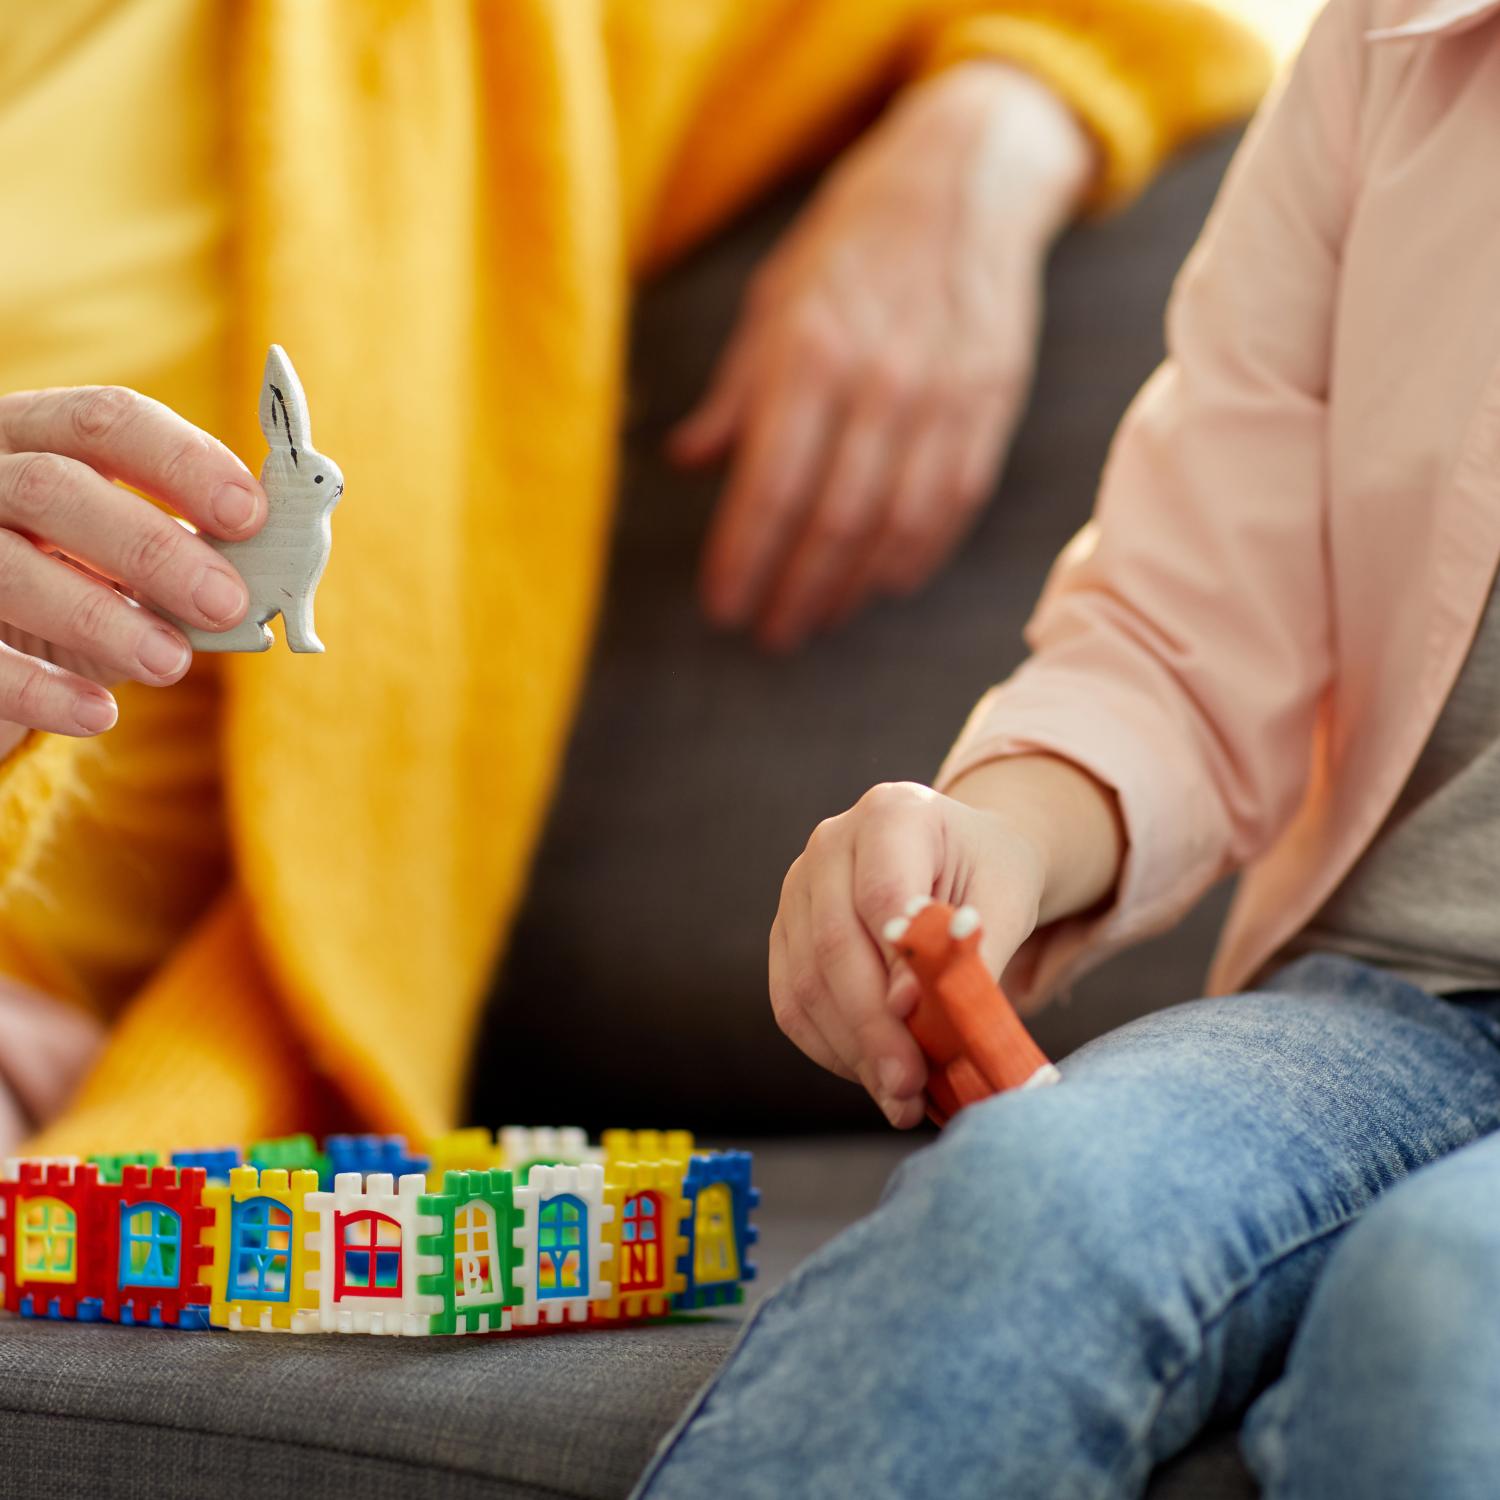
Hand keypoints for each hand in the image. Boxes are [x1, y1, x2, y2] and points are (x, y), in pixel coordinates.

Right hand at [0, 385, 265, 754]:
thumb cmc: (78, 587)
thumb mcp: (129, 562)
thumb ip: (192, 555)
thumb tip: (272, 576)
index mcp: (37, 438)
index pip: (107, 421)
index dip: (183, 462)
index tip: (250, 514)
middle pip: (54, 487)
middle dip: (151, 547)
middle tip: (226, 602)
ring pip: (9, 566)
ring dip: (102, 617)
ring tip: (171, 664)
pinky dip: (41, 688)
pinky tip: (99, 713)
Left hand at [674, 61, 1093, 649]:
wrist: (964, 181)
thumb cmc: (851, 244)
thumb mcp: (774, 300)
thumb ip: (734, 391)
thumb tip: (687, 462)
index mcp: (809, 353)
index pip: (768, 486)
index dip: (743, 558)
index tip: (723, 607)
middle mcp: (877, 382)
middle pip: (831, 522)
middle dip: (795, 592)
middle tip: (769, 634)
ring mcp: (942, 398)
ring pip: (895, 527)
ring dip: (852, 587)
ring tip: (819, 617)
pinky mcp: (990, 407)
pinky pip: (953, 505)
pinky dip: (917, 556)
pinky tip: (884, 583)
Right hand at [770, 781, 1047, 1128]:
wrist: (960, 858)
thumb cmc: (989, 874)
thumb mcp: (1006, 897)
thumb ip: (969, 948)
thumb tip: (910, 1009)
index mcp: (892, 813)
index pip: (880, 893)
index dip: (897, 963)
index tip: (922, 1019)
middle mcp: (830, 843)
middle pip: (835, 944)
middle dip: (873, 1028)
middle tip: (910, 1087)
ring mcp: (798, 887)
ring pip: (806, 982)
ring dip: (852, 1051)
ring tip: (900, 1097)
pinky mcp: (785, 932)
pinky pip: (791, 1001)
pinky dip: (831, 1048)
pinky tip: (872, 1075)